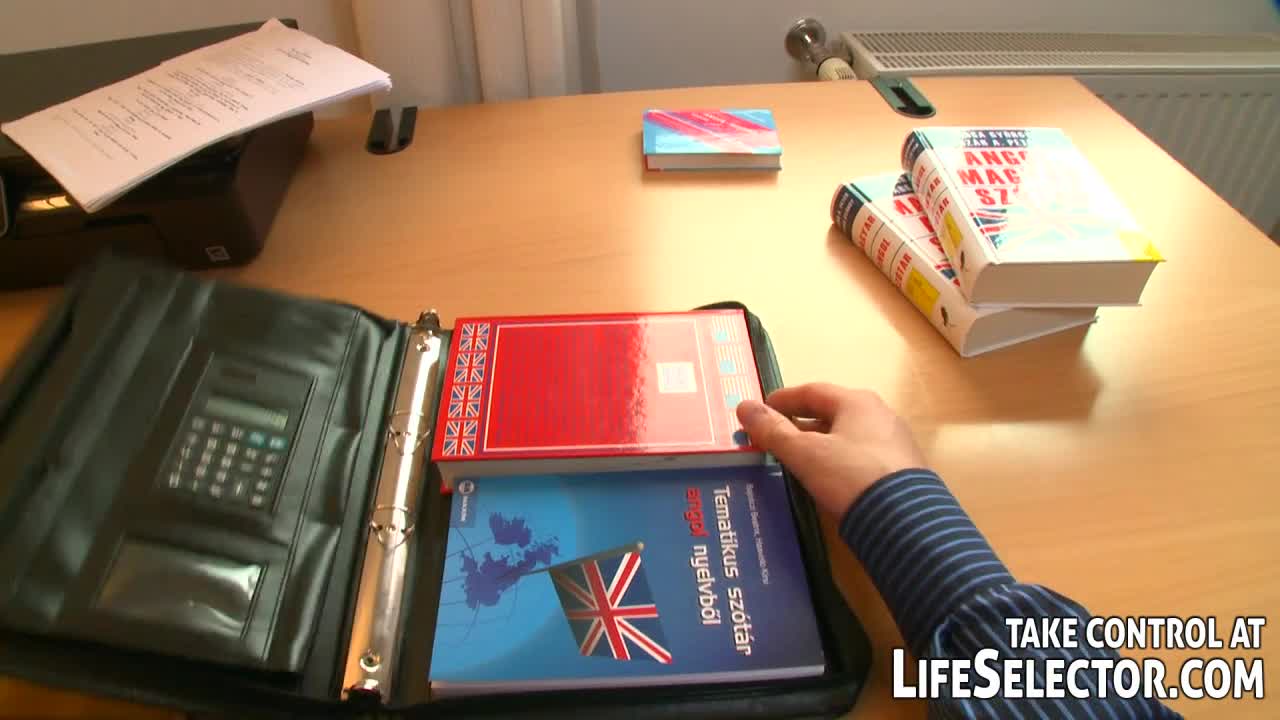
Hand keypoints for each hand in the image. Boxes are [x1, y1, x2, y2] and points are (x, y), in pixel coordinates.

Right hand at [736, 383, 926, 516]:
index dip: (783, 399)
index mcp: (857, 402)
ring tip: (796, 458)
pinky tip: (827, 477)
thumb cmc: (850, 476)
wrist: (905, 521)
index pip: (812, 391)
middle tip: (774, 435)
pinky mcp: (902, 469)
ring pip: (847, 434)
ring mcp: (894, 442)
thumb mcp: (805, 454)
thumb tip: (743, 406)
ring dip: (819, 442)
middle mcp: (879, 414)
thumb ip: (773, 431)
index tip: (761, 409)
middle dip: (800, 422)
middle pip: (831, 412)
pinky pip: (861, 454)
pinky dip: (838, 459)